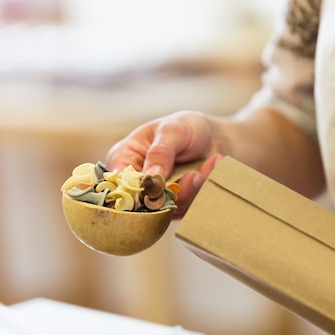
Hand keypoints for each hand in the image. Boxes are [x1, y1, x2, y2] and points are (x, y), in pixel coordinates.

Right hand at [105, 111, 222, 216]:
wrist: (215, 138)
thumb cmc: (186, 127)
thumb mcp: (172, 130)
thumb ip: (160, 152)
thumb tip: (151, 179)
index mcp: (124, 159)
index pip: (119, 182)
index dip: (135, 189)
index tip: (159, 184)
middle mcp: (137, 182)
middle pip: (143, 201)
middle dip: (171, 191)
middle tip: (195, 175)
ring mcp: (157, 197)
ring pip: (168, 207)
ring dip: (192, 189)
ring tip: (209, 165)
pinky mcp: (177, 205)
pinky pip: (188, 206)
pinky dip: (204, 188)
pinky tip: (215, 165)